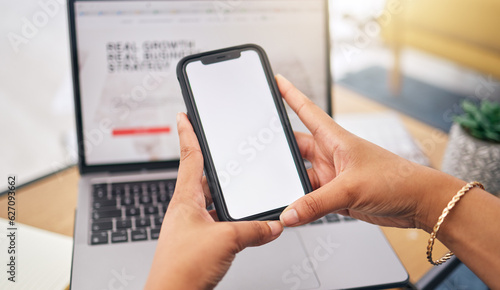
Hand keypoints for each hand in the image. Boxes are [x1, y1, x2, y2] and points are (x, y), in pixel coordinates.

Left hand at [145, 113, 282, 289]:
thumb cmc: (181, 268)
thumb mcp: (225, 240)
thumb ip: (253, 229)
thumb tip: (273, 224)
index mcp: (185, 200)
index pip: (188, 157)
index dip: (187, 133)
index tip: (183, 116)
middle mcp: (186, 210)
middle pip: (202, 178)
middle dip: (214, 164)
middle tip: (222, 150)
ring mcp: (191, 226)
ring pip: (211, 201)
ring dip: (225, 195)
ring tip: (240, 189)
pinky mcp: (198, 242)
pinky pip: (216, 222)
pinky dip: (229, 219)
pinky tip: (241, 224)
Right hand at [276, 74, 465, 231]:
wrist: (419, 203)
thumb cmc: (397, 180)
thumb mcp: (351, 189)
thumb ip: (316, 203)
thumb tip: (289, 213)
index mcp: (335, 139)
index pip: (306, 111)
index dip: (290, 94)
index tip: (276, 81)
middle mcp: (331, 155)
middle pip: (296, 149)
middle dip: (279, 153)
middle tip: (259, 157)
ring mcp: (332, 176)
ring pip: (301, 178)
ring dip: (291, 186)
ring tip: (278, 194)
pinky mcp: (336, 196)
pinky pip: (310, 199)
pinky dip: (301, 206)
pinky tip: (294, 212)